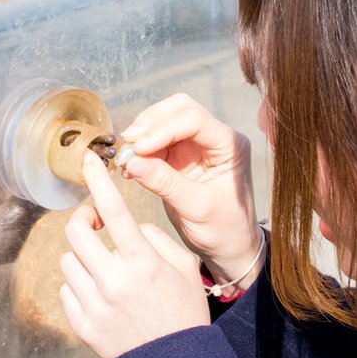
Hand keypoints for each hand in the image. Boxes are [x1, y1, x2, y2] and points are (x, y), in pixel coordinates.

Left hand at [60, 150, 210, 357]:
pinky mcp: (81, 325)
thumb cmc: (183, 310)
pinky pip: (66, 290)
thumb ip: (155, 238)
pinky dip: (79, 285)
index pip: (115, 210)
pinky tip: (100, 295)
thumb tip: (127, 228)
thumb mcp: (183, 266)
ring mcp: (94, 304)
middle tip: (94, 223)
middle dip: (83, 220)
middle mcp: (113, 280)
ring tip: (103, 268)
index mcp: (142, 262)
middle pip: (75, 232)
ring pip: (67, 260)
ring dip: (83, 256)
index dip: (98, 180)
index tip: (87, 159)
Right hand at [119, 94, 263, 289]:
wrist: (229, 248)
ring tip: (126, 159)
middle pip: (179, 109)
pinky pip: (155, 142)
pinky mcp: (180, 157)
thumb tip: (132, 162)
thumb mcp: (197, 209)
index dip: (163, 128)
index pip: (194, 120)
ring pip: (164, 121)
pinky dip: (140, 151)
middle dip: (150, 123)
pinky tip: (129, 168)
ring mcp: (196, 145)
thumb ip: (166, 183)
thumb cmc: (224, 230)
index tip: (139, 147)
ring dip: (142, 135)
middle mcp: (215, 138)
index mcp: (230, 146)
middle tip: (129, 144)